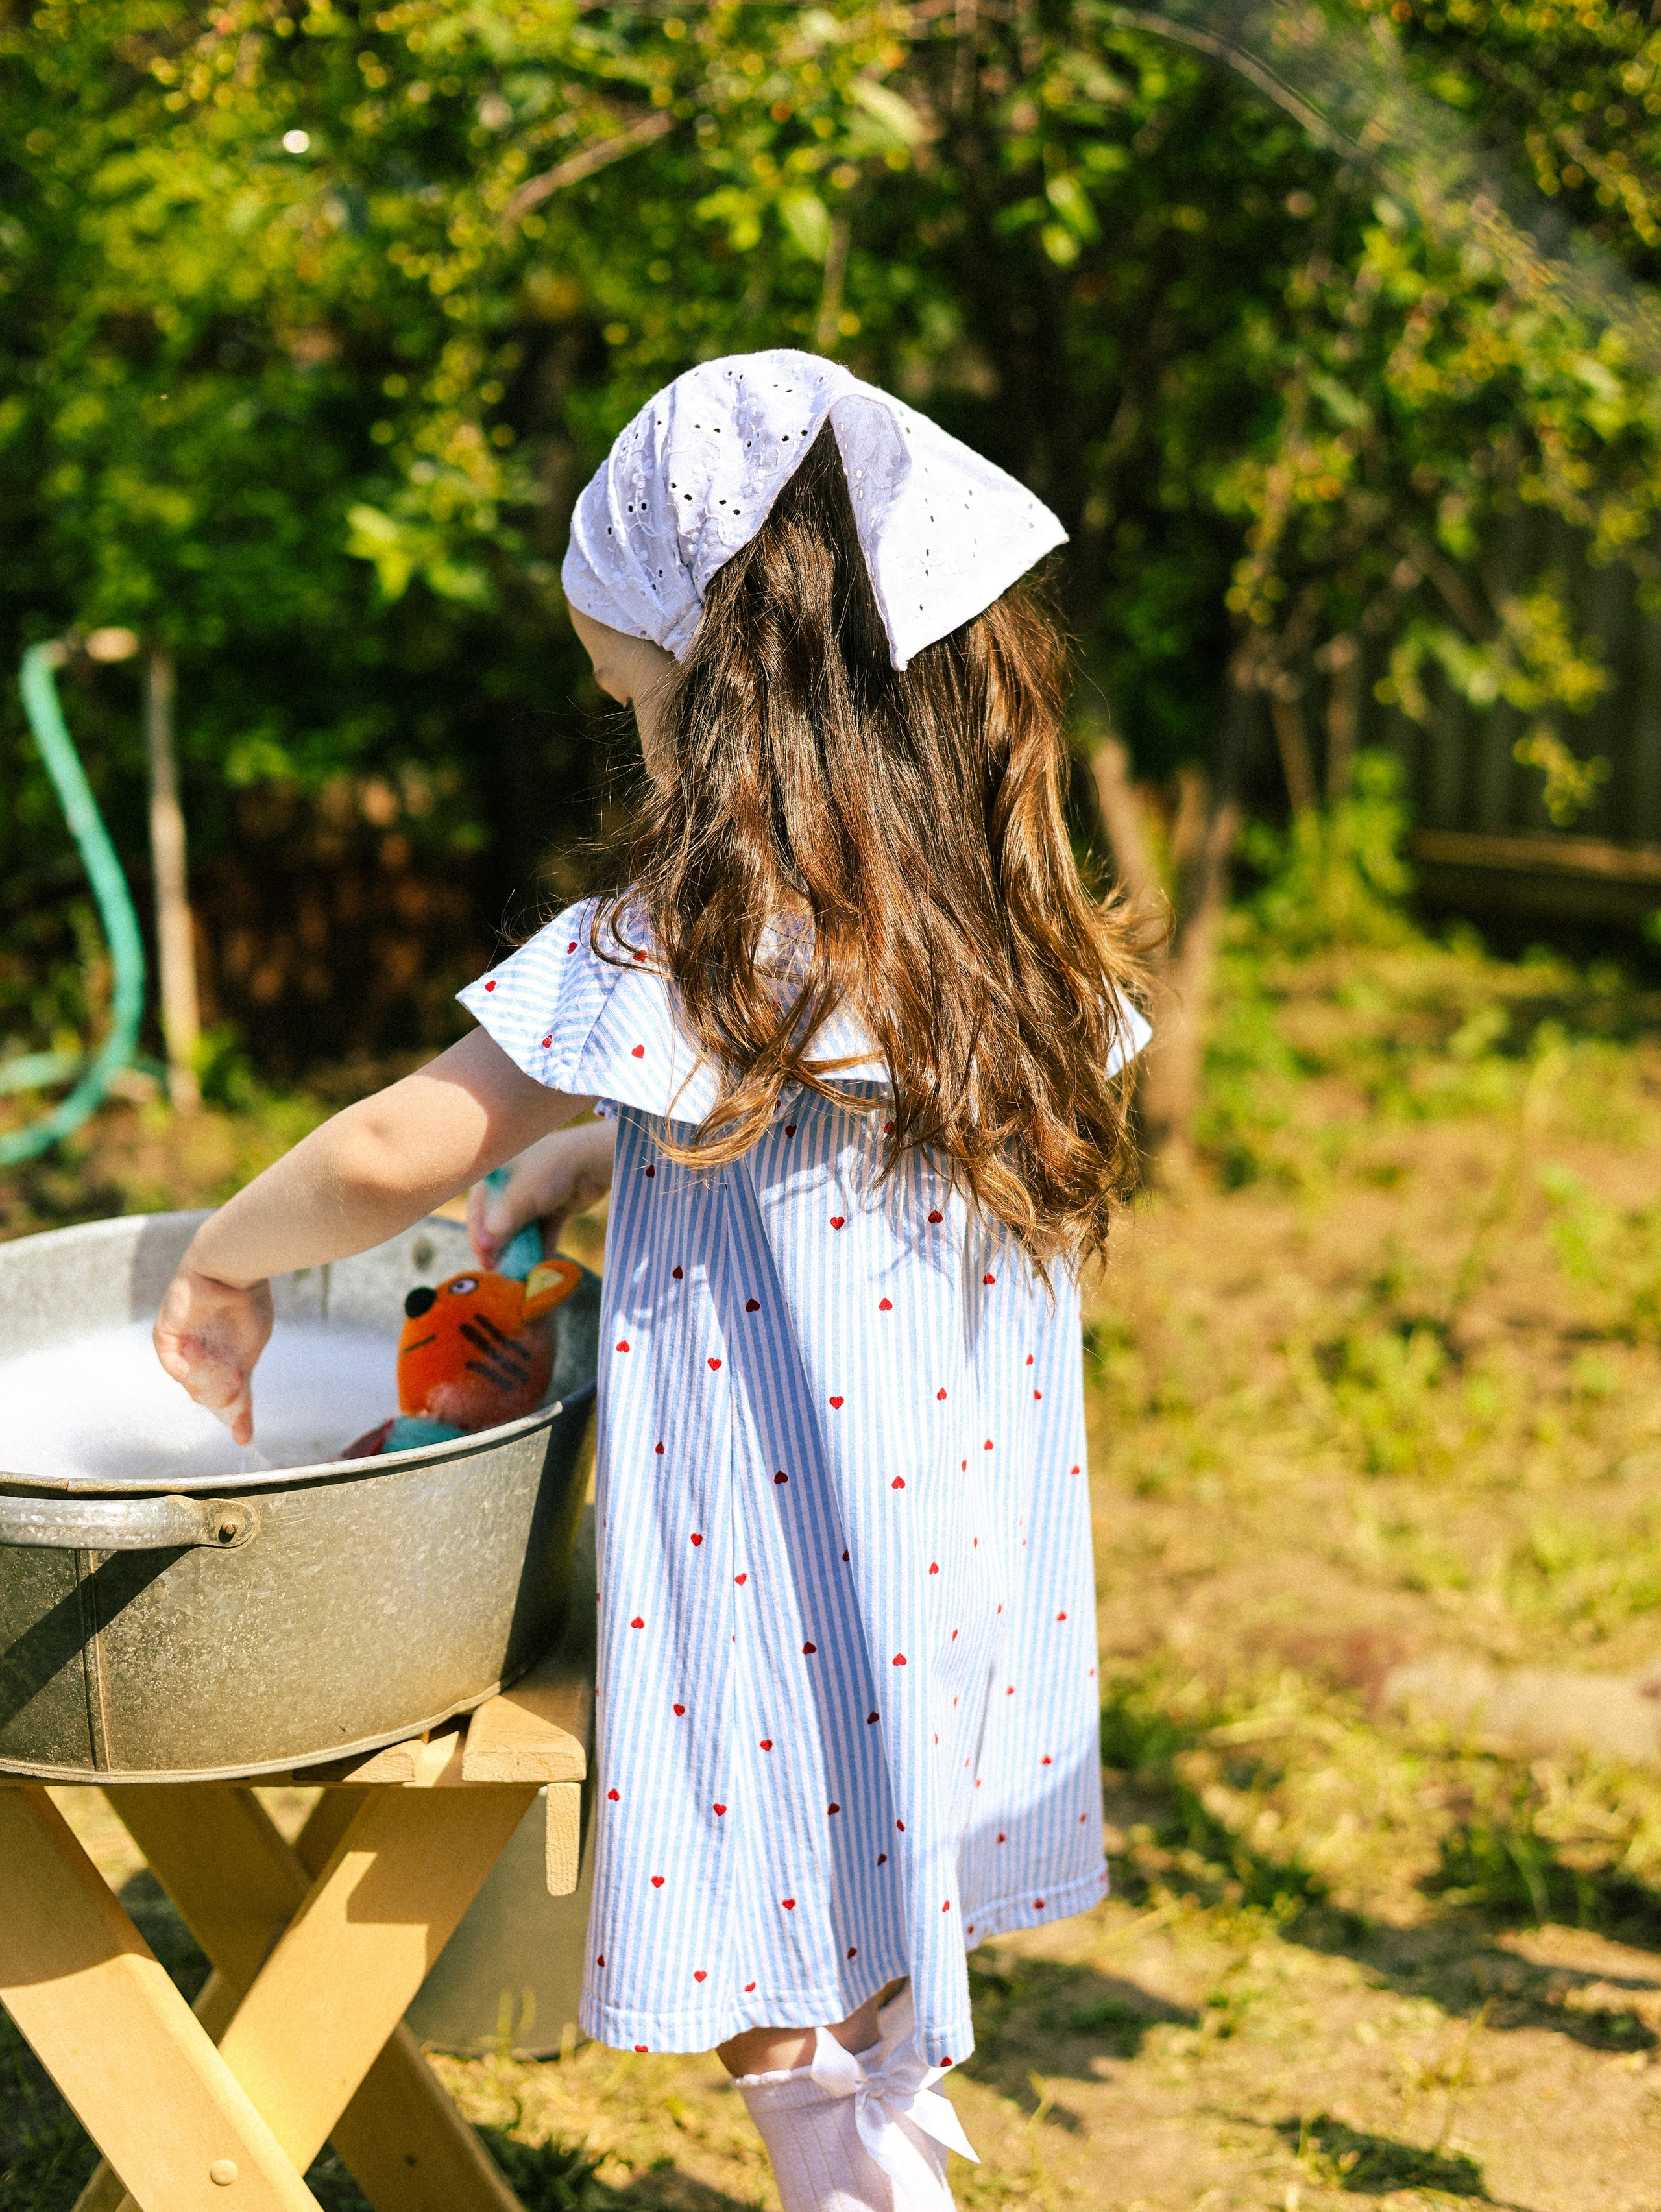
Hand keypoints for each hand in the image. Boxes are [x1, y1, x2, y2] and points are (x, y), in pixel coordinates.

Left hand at [153, 1266, 274, 1446]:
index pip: (226, 1389)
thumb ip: (242, 1387)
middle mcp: (202, 1350)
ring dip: (210, 1382)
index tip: (243, 1437)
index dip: (236, 1413)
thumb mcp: (251, 1350)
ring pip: (191, 1381)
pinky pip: (172, 1363)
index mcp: (224, 1351)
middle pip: (207, 1390)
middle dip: (224, 1393)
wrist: (232, 1266)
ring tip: (229, 1369)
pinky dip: (189, 1369)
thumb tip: (242, 1433)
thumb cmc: (247, 1302)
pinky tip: (204, 1361)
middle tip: (238, 1384)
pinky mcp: (165, 1334)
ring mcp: (183, 1343)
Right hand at [468, 1122, 616, 1269]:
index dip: (479, 1236)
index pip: (478, 1209)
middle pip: (499, 1222)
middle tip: (498, 1271)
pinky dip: (540, 1248)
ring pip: (521, 1230)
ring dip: (520, 1251)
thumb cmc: (551, 1169)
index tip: (484, 1259)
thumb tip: (484, 1249)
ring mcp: (534, 1198)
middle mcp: (512, 1186)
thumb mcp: (521, 1197)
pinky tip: (538, 1268)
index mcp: (497, 1174)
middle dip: (500, 1247)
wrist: (595, 1161)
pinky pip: (542, 1233)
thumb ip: (501, 1224)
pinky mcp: (554, 1209)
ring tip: (517, 1274)